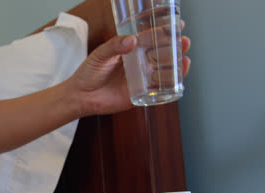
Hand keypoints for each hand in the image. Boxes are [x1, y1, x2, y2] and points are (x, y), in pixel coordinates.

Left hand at [68, 24, 190, 115]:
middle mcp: (139, 64)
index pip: (152, 39)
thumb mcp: (100, 54)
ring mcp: (141, 79)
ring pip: (165, 71)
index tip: (178, 25)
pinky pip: (159, 90)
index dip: (166, 32)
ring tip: (183, 57)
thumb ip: (114, 46)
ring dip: (177, 64)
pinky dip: (170, 84)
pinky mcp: (140, 95)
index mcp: (131, 50)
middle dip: (176, 47)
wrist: (81, 95)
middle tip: (183, 41)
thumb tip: (132, 40)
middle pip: (163, 54)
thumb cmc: (89, 72)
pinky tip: (178, 77)